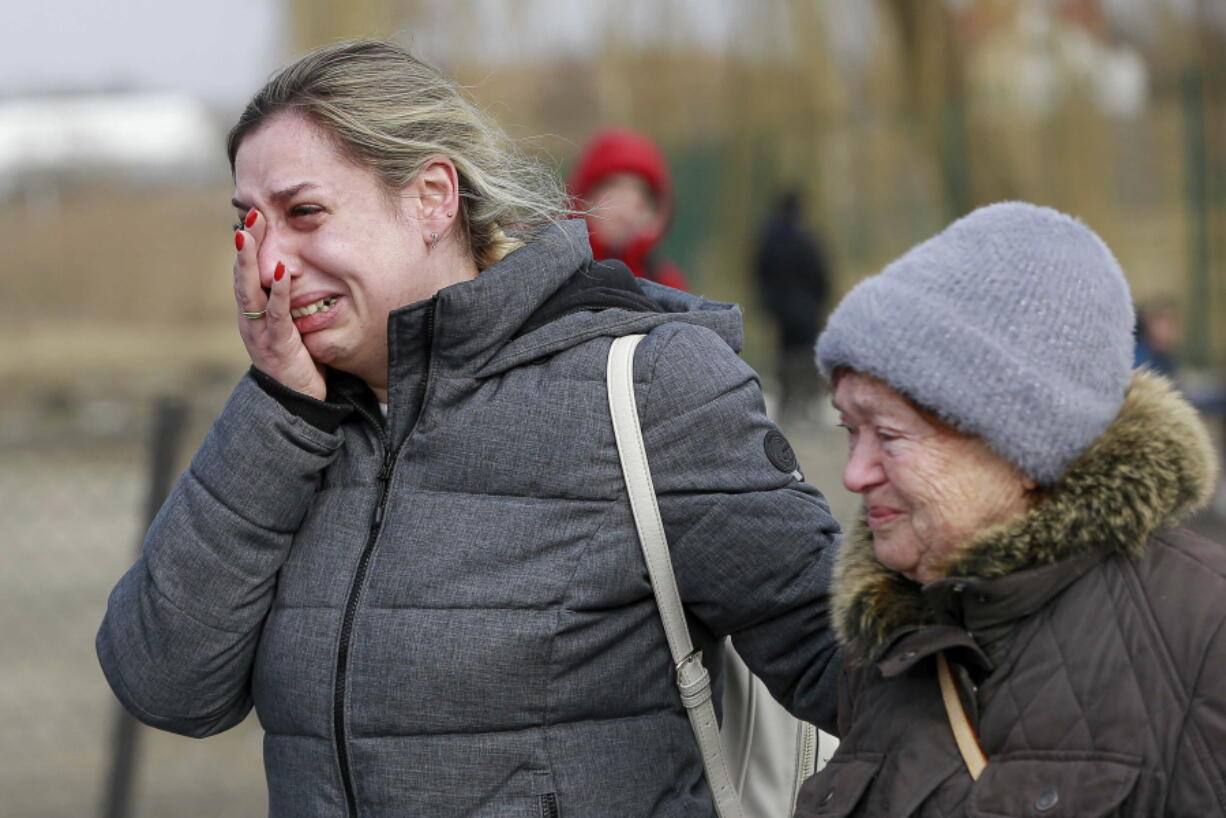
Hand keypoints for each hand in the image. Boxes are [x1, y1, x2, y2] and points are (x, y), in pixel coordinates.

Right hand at [233, 210, 326, 399]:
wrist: (298, 403)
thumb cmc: (297, 362)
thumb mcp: (289, 327)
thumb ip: (286, 303)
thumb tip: (294, 272)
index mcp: (252, 313)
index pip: (246, 272)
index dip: (248, 245)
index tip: (252, 215)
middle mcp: (250, 319)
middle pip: (242, 275)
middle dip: (245, 243)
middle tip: (248, 213)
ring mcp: (260, 332)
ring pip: (250, 290)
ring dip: (250, 260)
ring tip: (249, 232)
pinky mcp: (277, 345)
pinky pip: (276, 313)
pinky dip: (278, 290)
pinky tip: (283, 270)